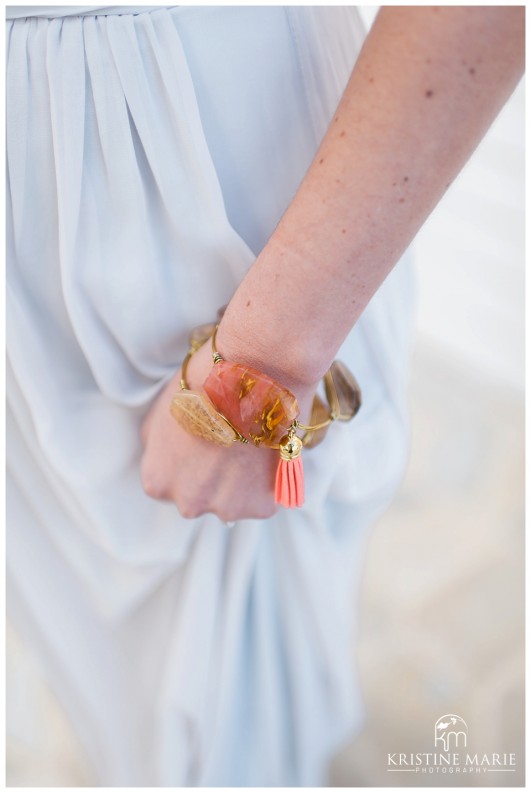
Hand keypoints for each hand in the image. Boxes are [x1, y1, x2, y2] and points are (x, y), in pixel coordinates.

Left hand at [140, 338, 315, 520]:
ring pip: (231, 501)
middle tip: (227, 444)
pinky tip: (266, 453)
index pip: (167, 482)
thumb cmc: (203, 385)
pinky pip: (262, 500)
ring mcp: (225, 508)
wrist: (250, 376)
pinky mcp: (260, 506)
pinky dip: (266, 483)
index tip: (201, 442)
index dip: (186, 459)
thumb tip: (162, 454)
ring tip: (249, 446)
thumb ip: (156, 445)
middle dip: (211, 477)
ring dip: (239, 483)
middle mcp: (187, 503)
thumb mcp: (160, 413)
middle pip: (198, 496)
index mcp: (157, 482)